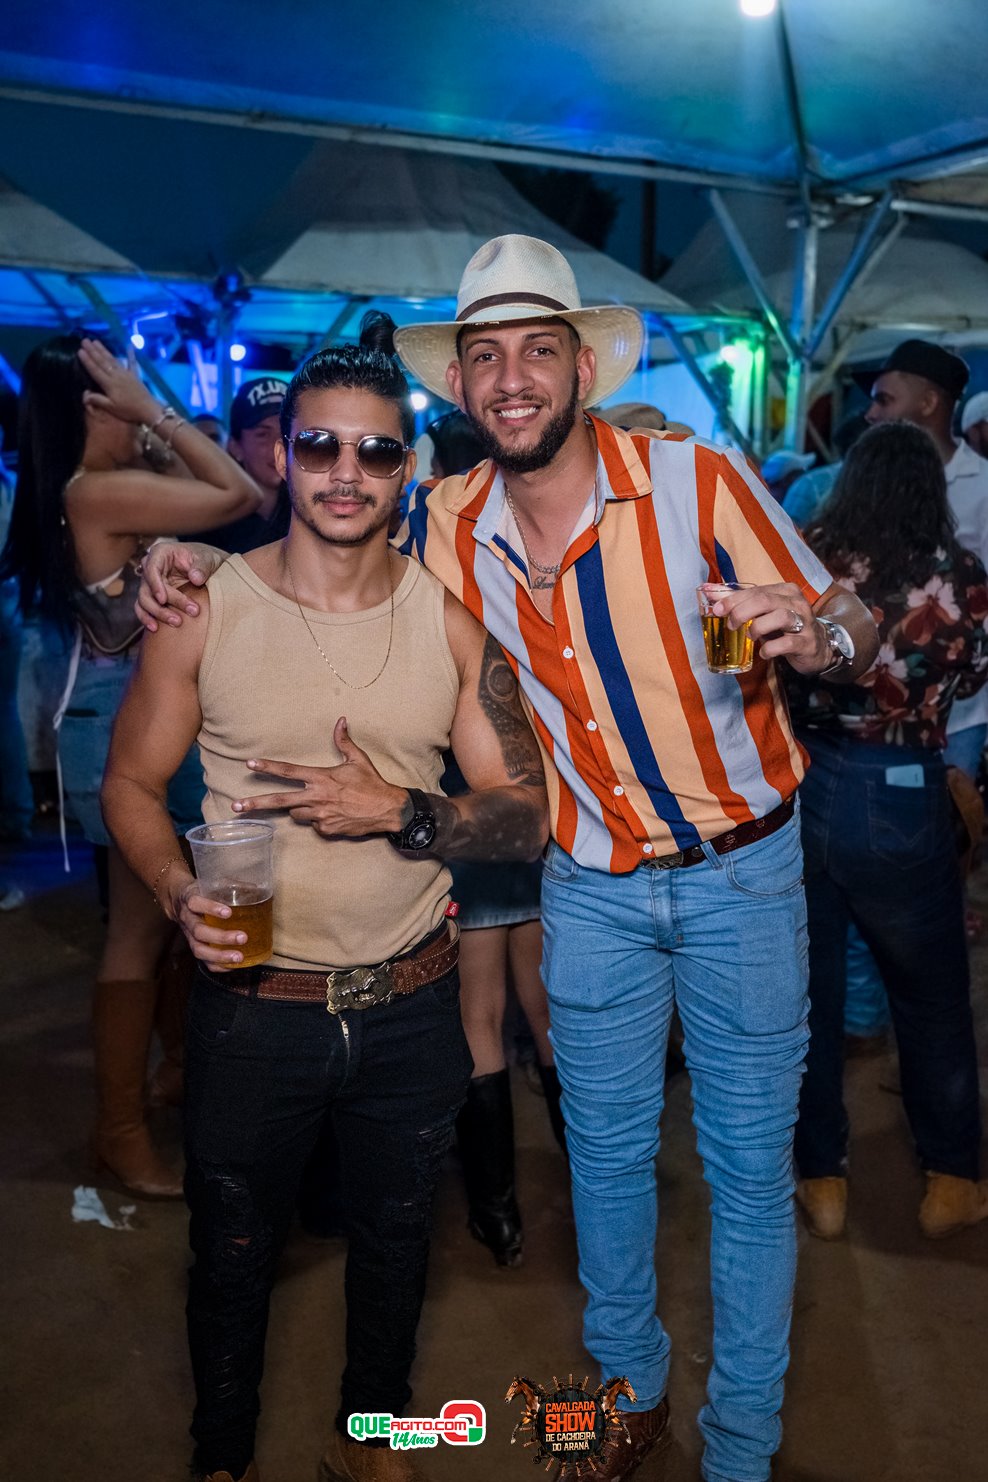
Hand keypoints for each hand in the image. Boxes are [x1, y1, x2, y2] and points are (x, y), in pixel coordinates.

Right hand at [78, 337, 159, 425]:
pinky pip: (132, 362)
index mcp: (109, 384)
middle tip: (85, 340)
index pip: (95, 370)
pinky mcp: (135, 375)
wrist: (148, 409)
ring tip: (96, 341)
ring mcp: (126, 373)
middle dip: (93, 351)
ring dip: (104, 350)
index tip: (80, 351)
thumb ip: (97, 400)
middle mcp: (116, 375)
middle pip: (102, 361)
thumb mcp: (111, 408)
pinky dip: (131, 353)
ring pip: (112, 359)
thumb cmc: (128, 410)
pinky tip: (129, 345)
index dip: (87, 361)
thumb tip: (84, 394)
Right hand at [135, 542, 221, 630]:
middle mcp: (150, 567)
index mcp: (160, 553)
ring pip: (144, 601)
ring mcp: (150, 583)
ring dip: (157, 614)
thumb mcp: (208, 558)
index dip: (155, 585)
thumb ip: (202, 567)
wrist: (207, 567)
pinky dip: (147, 618)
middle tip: (180, 618)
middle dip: (162, 605)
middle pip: (147, 588)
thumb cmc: (205, 558)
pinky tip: (155, 628)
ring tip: (176, 623)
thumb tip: (195, 578)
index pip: (151, 568)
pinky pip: (143, 608)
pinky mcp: (152, 596)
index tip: (163, 599)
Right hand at [167, 878, 248, 970]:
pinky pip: (202, 960)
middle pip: (199, 931)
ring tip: (239, 957)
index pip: (195, 903)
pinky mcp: (193, 946)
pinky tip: (233, 965)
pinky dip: (217, 965)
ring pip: (198, 949)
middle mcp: (187, 919)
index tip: (228, 912)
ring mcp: (188, 935)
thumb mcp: (211, 884)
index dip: (210, 908)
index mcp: (190, 899)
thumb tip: (256, 888)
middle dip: (221, 937)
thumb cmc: (202, 892)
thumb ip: (231, 885)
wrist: (178, 901)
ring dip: (219, 955)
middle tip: (242, 937)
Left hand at [231, 718, 408, 836]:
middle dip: (255, 803)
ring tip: (321, 803)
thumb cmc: (372, 784)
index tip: (249, 765)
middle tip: (235, 807)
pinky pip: (314, 825)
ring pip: (296, 814)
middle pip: (279, 801)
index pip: (288, 771)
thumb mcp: (358, 759)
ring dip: (301, 809)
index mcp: (321, 777)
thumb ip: (344, 741)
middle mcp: (316, 797)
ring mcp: (320, 816)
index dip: (267, 767)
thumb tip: (341, 720)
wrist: (388, 810)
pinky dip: (319, 821)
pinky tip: (334, 815)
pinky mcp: (327, 830)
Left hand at [709, 581, 829, 674]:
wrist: (818, 647)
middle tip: (730, 625)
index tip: (717, 609)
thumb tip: (708, 592)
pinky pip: (786, 643)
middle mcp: (797, 603)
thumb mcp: (764, 612)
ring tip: (749, 636)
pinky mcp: (807, 642)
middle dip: (742, 611)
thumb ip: (739, 602)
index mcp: (786, 591)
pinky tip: (763, 653)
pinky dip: (770, 649)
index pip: (757, 590)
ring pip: (779, 617)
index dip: (734, 599)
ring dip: (757, 627)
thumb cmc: (785, 627)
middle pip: (765, 601)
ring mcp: (805, 622)